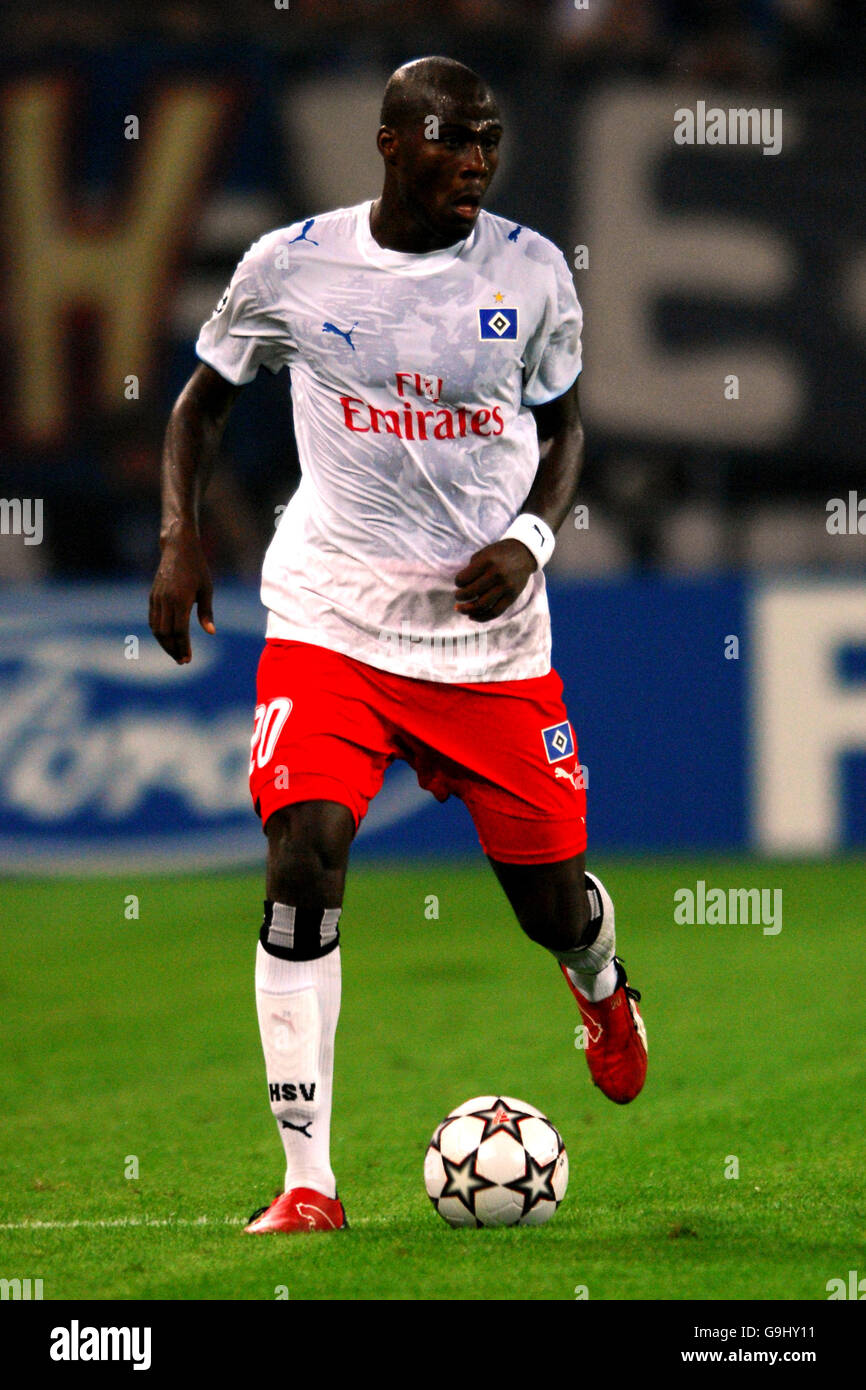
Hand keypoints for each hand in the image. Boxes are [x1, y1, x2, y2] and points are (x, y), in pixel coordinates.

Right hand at [148, 528, 214, 663]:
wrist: (178, 548)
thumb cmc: (197, 568)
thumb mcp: (206, 589)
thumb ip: (207, 612)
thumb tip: (211, 633)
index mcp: (181, 599)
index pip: (180, 631)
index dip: (183, 647)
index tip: (188, 659)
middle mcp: (166, 600)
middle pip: (166, 633)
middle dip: (173, 649)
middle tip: (182, 661)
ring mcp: (157, 598)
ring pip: (157, 628)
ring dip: (165, 643)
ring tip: (175, 653)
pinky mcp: (152, 596)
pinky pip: (153, 619)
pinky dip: (158, 632)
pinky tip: (167, 639)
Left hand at [453, 539, 536, 622]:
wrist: (524, 554)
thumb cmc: (499, 553)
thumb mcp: (484, 553)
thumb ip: (472, 569)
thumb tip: (461, 588)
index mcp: (487, 562)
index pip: (464, 579)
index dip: (458, 582)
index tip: (459, 583)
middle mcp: (497, 574)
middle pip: (471, 593)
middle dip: (460, 597)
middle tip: (458, 596)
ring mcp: (506, 587)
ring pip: (482, 605)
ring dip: (467, 610)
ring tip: (460, 609)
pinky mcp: (512, 597)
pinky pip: (495, 612)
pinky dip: (481, 617)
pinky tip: (472, 616)